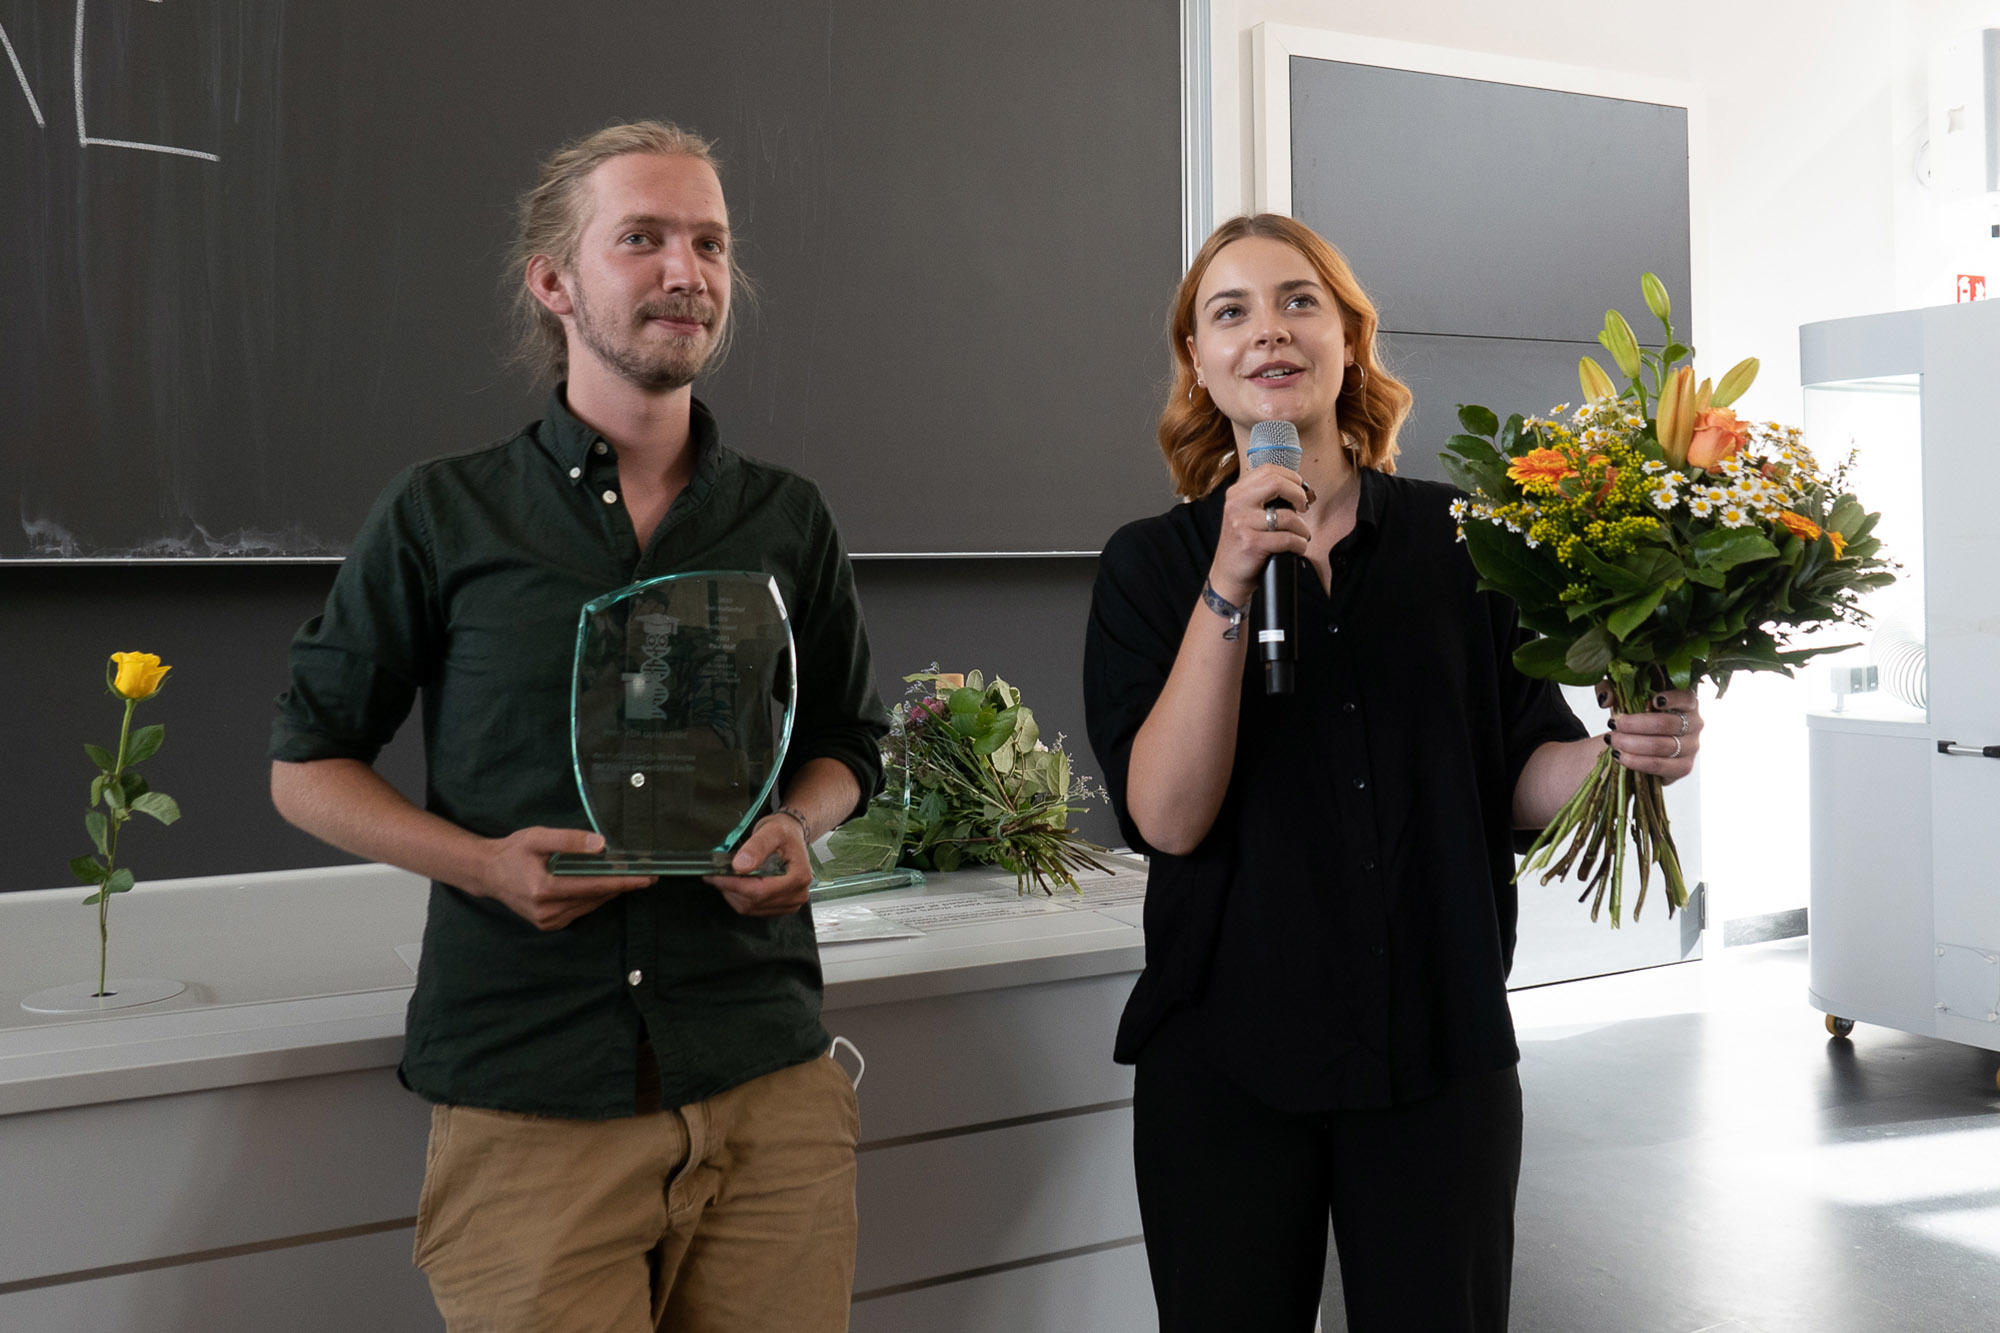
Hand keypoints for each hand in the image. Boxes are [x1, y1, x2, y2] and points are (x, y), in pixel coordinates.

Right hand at [472, 828, 655, 931]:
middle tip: (646, 874)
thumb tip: (601, 845)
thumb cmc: (513, 852)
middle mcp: (547, 911)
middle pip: (595, 897)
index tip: (647, 877)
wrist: (488, 873)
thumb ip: (569, 840)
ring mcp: (547, 921)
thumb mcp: (537, 838)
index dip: (623, 882)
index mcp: (544, 890)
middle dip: (621, 886)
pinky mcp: (548, 925)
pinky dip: (592, 898)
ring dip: (609, 893)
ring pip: (590, 906)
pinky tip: (601, 886)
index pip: (594, 886)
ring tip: (629, 878)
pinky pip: (580, 910)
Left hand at [703, 813, 813, 916]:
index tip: (714, 875)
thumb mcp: (771, 831)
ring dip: (734, 894)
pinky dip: (741, 898)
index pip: (761, 891)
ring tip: (726, 877)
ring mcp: (791, 904)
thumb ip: (757, 847)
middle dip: (731, 889)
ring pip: (751, 908)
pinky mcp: (782, 907)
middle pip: (754, 902)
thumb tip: (740, 866)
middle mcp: (798, 894)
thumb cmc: (784, 832)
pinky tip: (738, 883)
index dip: (734, 885)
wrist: (791, 837)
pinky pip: (754, 910)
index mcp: (799, 877)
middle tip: (716, 874)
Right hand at [1208, 459, 1312, 605]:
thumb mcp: (1246, 514)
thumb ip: (1265, 498)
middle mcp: (1236, 504)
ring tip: (1301, 535)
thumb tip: (1300, 489)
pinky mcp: (1251, 543)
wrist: (1227, 575)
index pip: (1269, 470)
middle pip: (1277, 483)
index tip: (1301, 491)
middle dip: (1299, 494)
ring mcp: (1241, 524)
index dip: (1292, 477)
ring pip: (1287, 516)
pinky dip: (1300, 544)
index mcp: (1236, 493)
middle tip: (1304, 507)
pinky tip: (1297, 547)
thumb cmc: (1243, 544)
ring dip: (1302, 528)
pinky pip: (1288, 538)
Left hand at [1598, 683, 1701, 783]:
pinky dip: (1635, 761)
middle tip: (1612, 724)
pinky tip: (1619, 756)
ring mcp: (1692, 747)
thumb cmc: (1636, 715)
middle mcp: (1695, 723)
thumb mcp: (1623, 697)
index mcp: (1687, 702)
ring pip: (1660, 746)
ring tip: (1611, 740)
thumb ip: (1613, 690)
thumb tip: (1606, 699)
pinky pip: (1658, 765)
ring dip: (1631, 743)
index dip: (1672, 699)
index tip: (1652, 700)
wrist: (1638, 746)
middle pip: (1666, 724)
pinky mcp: (1684, 767)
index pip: (1686, 697)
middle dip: (1634, 724)